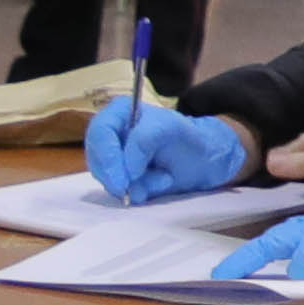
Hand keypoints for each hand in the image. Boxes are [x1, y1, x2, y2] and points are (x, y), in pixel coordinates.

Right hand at [81, 94, 251, 204]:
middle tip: (133, 192)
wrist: (206, 162)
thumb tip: (127, 165)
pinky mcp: (122, 178)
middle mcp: (113, 134)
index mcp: (121, 112)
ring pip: (107, 177)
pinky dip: (140, 192)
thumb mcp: (174, 129)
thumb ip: (148, 137)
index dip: (107, 157)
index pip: (100, 133)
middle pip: (97, 158)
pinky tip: (161, 183)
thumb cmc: (192, 139)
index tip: (123, 180)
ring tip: (164, 178)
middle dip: (117, 177)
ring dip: (136, 185)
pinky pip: (120, 191)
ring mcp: (115, 158)